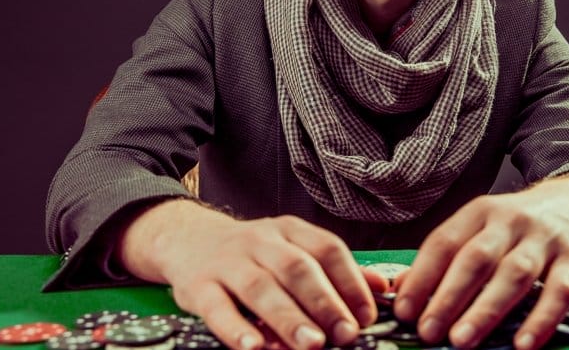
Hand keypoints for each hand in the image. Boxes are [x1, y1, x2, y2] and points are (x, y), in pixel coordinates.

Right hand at [118, 199, 388, 349]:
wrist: (186, 239)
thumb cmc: (251, 254)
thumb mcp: (292, 248)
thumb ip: (334, 270)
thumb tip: (382, 288)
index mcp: (290, 230)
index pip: (327, 250)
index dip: (350, 282)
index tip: (366, 315)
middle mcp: (260, 241)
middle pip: (297, 268)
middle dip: (324, 303)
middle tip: (344, 334)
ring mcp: (228, 262)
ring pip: (260, 287)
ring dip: (288, 318)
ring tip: (310, 345)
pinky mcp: (198, 286)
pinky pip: (217, 307)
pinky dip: (235, 329)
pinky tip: (254, 348)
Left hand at [393, 175, 568, 349]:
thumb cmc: (519, 225)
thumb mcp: (481, 227)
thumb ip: (445, 256)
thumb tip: (402, 288)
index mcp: (480, 212)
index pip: (444, 242)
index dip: (421, 277)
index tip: (404, 310)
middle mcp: (510, 221)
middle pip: (476, 259)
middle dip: (449, 297)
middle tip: (428, 331)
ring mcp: (545, 239)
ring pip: (514, 274)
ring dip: (486, 310)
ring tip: (462, 340)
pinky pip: (559, 291)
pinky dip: (541, 319)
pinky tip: (523, 344)